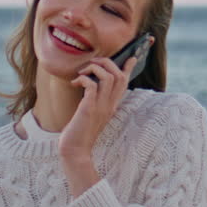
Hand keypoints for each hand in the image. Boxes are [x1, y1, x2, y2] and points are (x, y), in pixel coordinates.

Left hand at [58, 51, 143, 195]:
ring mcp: (101, 107)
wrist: (75, 150)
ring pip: (109, 77)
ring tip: (82, 72)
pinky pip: (91, 85)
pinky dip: (83, 78)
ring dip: (95, 68)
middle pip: (119, 75)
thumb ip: (94, 100)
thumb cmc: (79, 131)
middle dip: (106, 62)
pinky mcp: (89, 109)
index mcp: (112, 105)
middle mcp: (110, 105)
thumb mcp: (91, 113)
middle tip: (91, 64)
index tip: (132, 57)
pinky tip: (75, 83)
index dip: (128, 68)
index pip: (125, 83)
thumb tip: (90, 85)